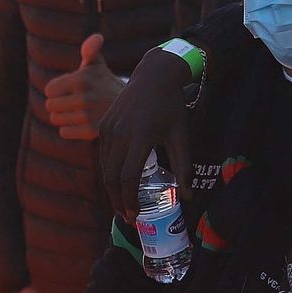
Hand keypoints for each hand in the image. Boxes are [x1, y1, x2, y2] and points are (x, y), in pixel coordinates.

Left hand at [45, 34, 126, 139]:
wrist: (128, 107)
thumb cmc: (104, 83)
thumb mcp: (97, 66)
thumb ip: (90, 50)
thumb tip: (97, 37)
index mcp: (82, 79)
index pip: (49, 90)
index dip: (57, 90)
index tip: (70, 89)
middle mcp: (84, 98)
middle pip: (50, 106)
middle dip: (59, 104)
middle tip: (74, 101)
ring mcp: (87, 116)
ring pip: (56, 120)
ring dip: (64, 117)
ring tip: (79, 111)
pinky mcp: (90, 132)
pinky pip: (64, 132)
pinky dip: (71, 129)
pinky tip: (84, 122)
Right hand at [95, 48, 192, 220]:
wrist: (154, 75)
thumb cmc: (172, 106)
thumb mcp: (181, 136)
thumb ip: (184, 167)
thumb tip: (189, 197)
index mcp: (140, 137)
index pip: (128, 177)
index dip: (129, 200)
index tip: (134, 216)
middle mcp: (120, 133)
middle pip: (111, 177)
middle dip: (117, 201)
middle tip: (127, 217)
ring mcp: (108, 128)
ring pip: (104, 168)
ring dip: (111, 189)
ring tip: (122, 204)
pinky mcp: (103, 125)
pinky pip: (102, 155)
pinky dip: (108, 172)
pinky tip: (117, 183)